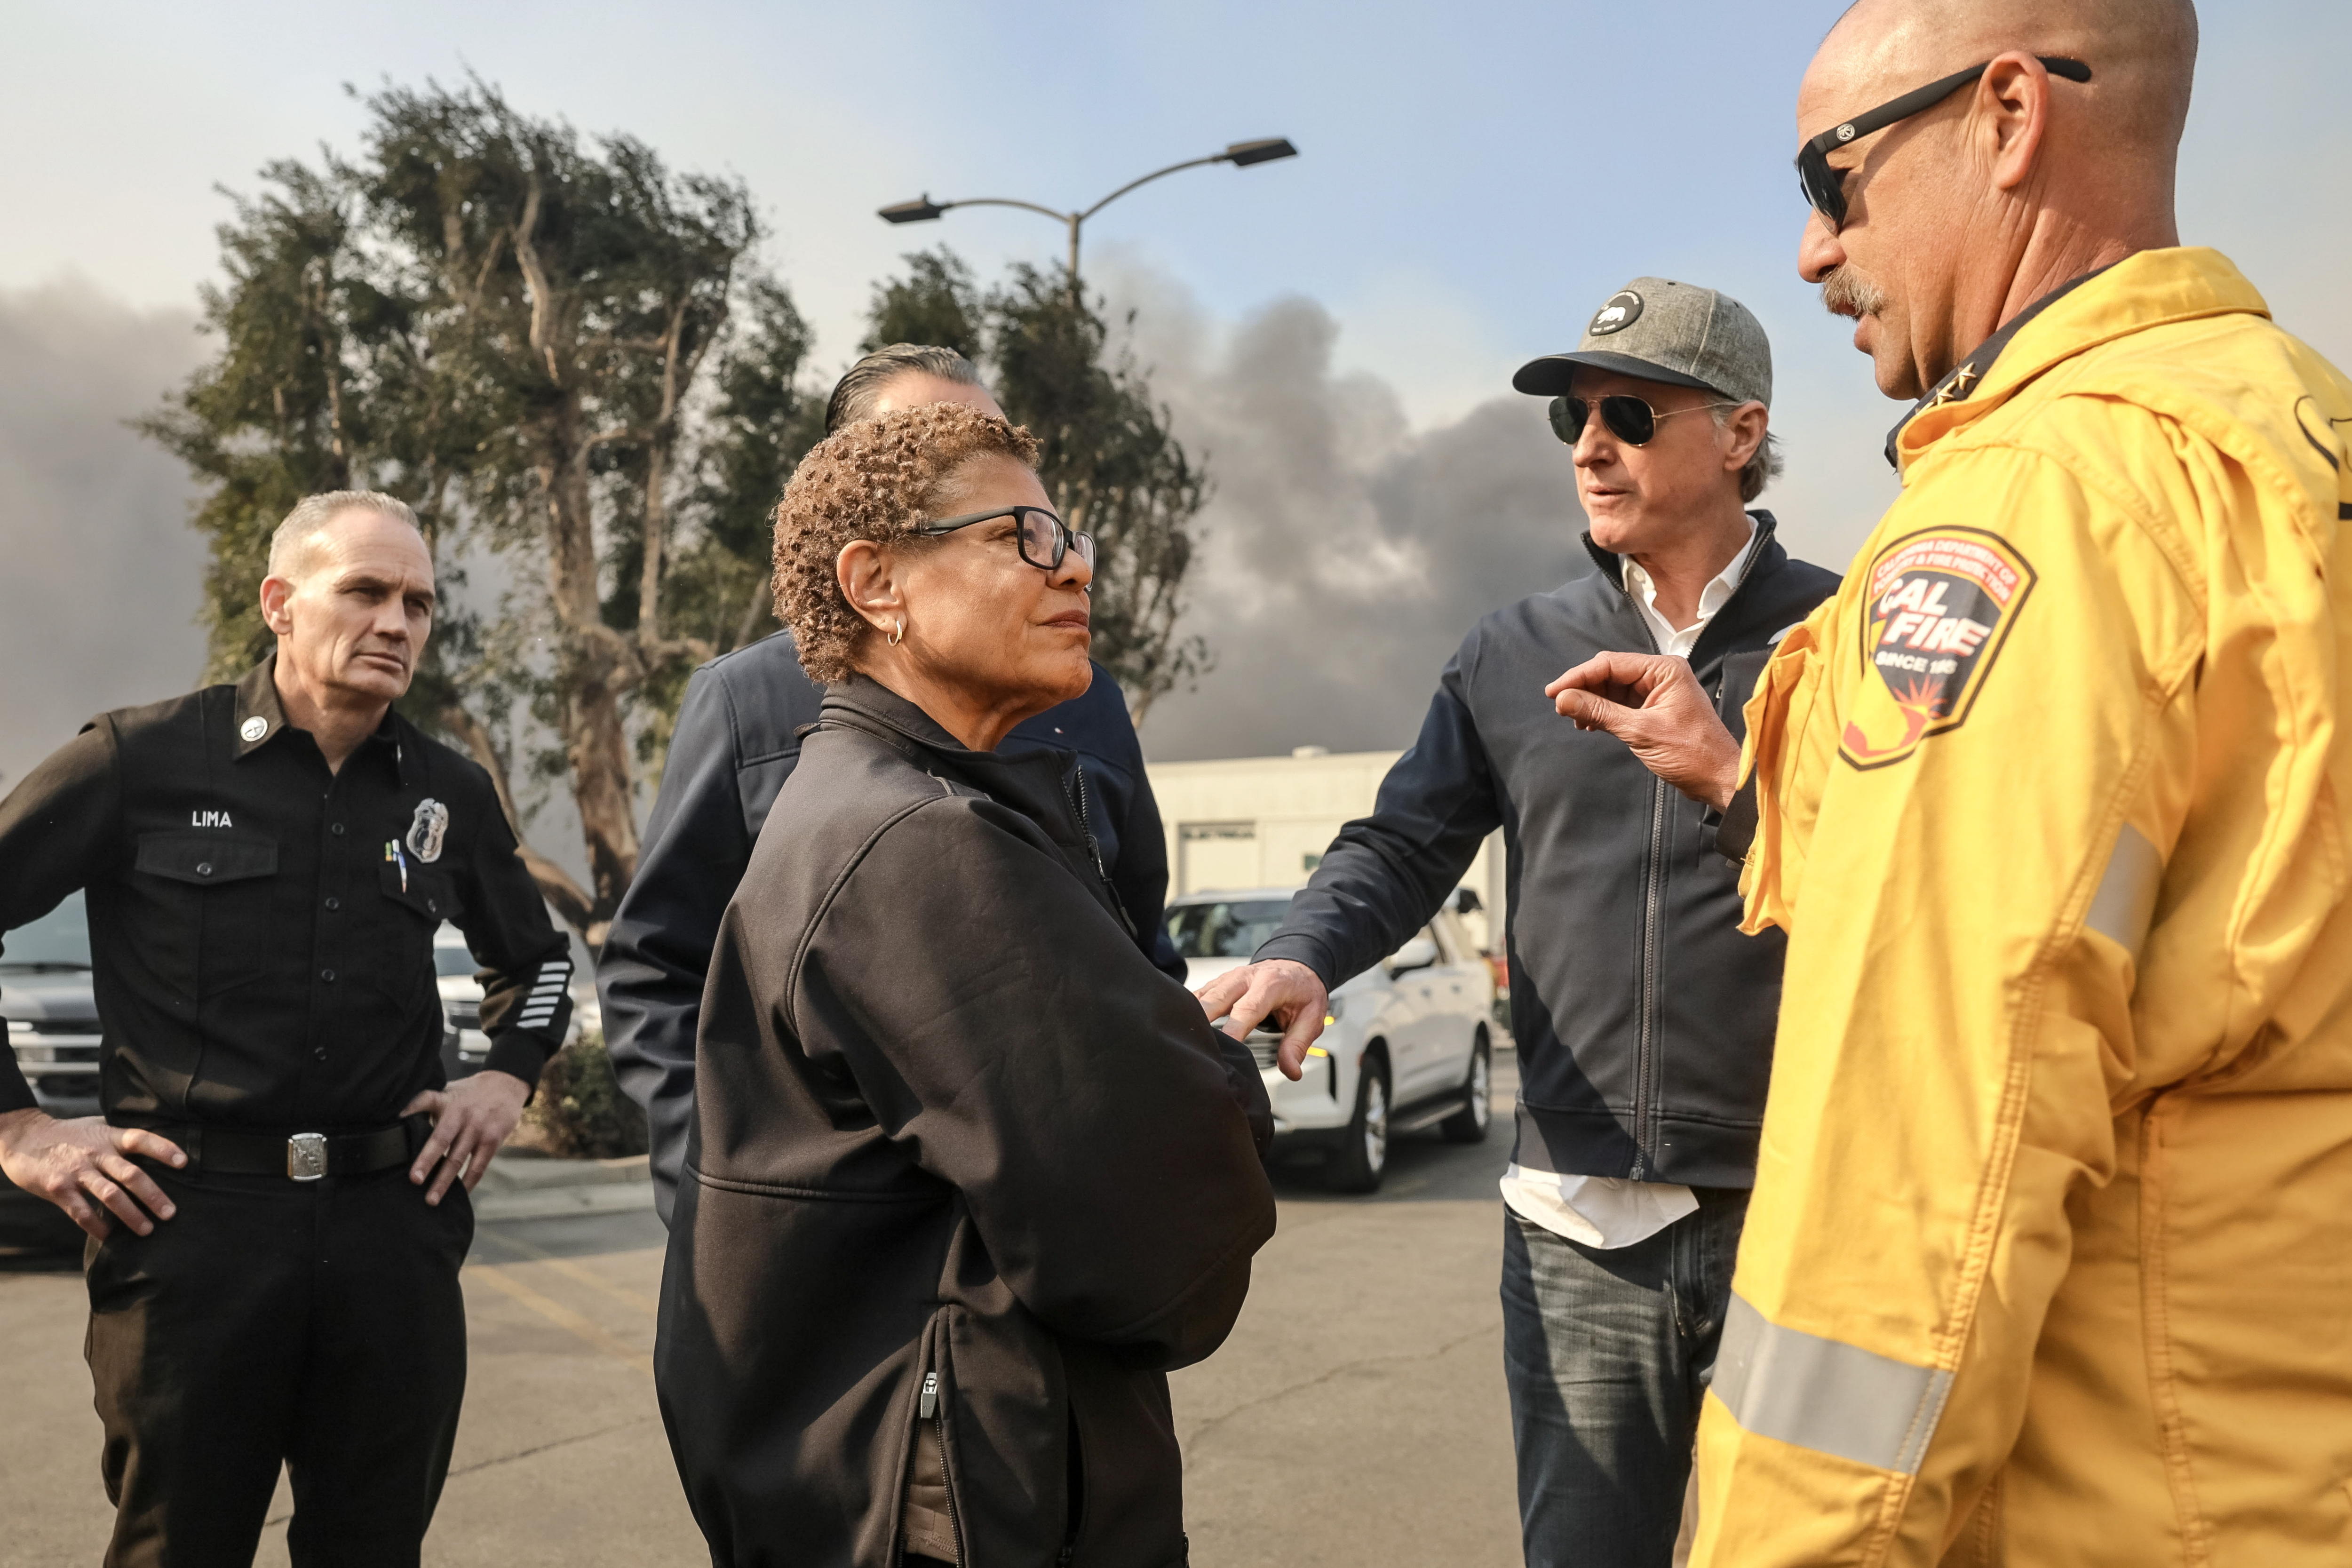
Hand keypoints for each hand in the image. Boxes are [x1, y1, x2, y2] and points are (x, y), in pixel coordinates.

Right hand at [0, 1107, 185, 1238]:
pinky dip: (96, 1226)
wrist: (24, 1137)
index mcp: (109, 1137)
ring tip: (147, 1229)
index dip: (163, 1149)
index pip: (141, 1139)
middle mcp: (95, 1153)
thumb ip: (121, 1138)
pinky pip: (81, 1211)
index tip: (184, 1162)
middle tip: (171, 1213)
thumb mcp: (97, 1128)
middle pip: (131, 1174)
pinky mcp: (58, 1188)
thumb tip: (156, 1147)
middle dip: (153, 1196)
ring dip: (131, 1215)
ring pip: (110, 1196)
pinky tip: (109, 1235)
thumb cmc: (68, 1134)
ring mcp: (77, 1171)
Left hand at [401, 1069, 530, 1204]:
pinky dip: (468, 1181)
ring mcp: (478, 1129)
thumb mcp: (448, 1091)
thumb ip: (428, 1105)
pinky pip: (479, 1166)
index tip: (397, 1123)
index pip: (425, 1101)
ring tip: (432, 1200)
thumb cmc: (470, 1092)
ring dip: (445, 1181)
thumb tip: (399, 1121)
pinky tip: (460, 1193)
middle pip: (441, 1139)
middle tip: (414, 1180)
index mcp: (448, 1101)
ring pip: (458, 1159)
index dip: (411, 1110)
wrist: (507, 1085)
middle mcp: (462, 1115)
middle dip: (427, 1161)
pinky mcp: (492, 1141)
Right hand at [1193, 959, 1329, 1081]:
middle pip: (1217, 998)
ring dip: (1192, 1015)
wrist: (1297, 967)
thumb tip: (1291, 1071)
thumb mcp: (1312, 1018)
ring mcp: (1229, 978)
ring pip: (1203, 995)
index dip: (1233, 1030)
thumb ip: (1298, 1045)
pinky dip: (1188, 1009)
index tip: (1223, 1052)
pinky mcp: (1218, 983)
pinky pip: (1199, 994)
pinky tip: (1181, 1026)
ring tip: (1182, 1039)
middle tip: (1193, 1046)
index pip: (1247, 1009)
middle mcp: (1246, 977)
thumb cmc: (1303, 992)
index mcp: (1271, 984)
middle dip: (1202, 1020)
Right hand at [1546, 652, 1742, 809]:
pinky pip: (1620, 703)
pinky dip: (1602, 712)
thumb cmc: (1692, 754)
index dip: (1578, 676)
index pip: (1610, 664)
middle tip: (1559, 706)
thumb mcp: (1640, 731)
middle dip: (1583, 688)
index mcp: (1664, 670)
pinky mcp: (1653, 709)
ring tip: (1574, 719)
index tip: (1553, 692)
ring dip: (1591, 702)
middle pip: (1610, 673)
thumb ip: (1600, 712)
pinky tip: (1588, 724)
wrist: (1719, 779)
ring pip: (1612, 688)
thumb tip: (1563, 699)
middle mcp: (1660, 674)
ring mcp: (1657, 691)